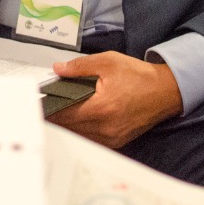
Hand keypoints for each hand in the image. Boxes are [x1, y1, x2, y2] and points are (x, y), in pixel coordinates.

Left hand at [46, 51, 183, 148]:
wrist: (166, 91)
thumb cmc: (138, 75)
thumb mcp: (109, 62)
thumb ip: (80, 66)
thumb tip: (57, 69)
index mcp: (100, 108)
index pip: (64, 113)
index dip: (48, 109)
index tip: (38, 103)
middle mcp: (105, 128)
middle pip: (68, 128)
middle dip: (54, 118)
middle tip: (41, 108)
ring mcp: (111, 138)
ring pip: (78, 137)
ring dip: (66, 127)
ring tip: (55, 115)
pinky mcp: (117, 143)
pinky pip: (91, 140)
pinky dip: (80, 133)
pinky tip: (75, 123)